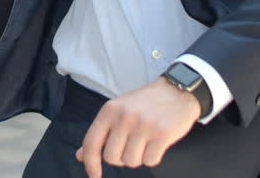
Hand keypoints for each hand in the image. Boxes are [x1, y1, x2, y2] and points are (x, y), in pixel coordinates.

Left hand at [75, 77, 199, 177]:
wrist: (178, 90)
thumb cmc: (147, 102)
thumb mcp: (119, 110)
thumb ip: (101, 132)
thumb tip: (81, 155)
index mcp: (110, 110)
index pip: (91, 143)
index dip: (90, 163)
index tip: (94, 175)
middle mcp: (124, 117)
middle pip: (112, 158)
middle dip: (122, 157)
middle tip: (133, 144)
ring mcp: (143, 126)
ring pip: (131, 161)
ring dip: (139, 156)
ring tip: (146, 140)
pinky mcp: (162, 134)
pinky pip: (150, 161)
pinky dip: (154, 156)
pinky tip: (158, 142)